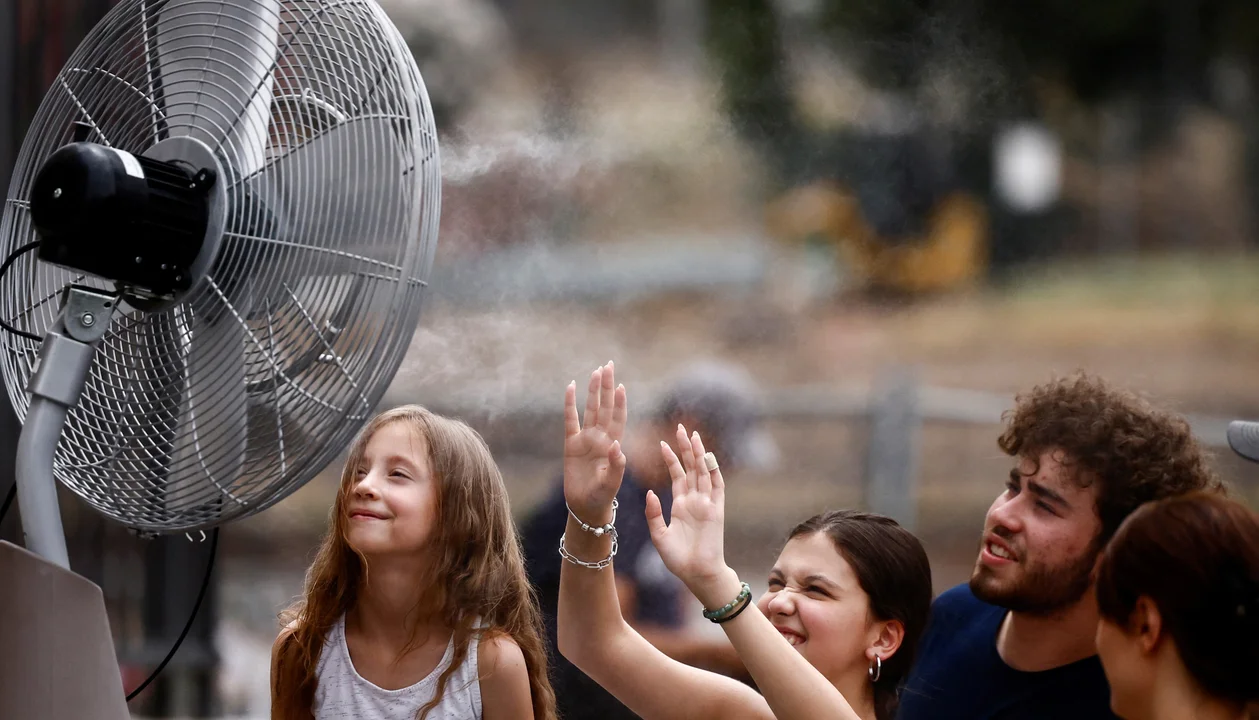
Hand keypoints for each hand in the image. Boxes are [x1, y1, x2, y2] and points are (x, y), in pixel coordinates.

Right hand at [563, 361, 627, 523]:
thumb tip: (616, 446)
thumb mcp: (612, 483)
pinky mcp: (571, 444)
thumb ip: (616, 465)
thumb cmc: (603, 497)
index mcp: (613, 445)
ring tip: (596, 371)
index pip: (618, 418)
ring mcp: (586, 439)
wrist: (586, 507)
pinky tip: (571, 387)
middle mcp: (601, 438)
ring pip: (590, 409)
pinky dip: (570, 403)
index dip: (619, 402)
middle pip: (605, 406)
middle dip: (608, 386)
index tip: (620, 385)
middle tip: (609, 365)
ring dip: (593, 390)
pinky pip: (570, 420)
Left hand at [645, 425, 739, 608]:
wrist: (697, 574)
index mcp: (680, 505)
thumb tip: (649, 492)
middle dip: (686, 448)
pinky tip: (708, 456)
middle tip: (681, 427)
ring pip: (703, 472)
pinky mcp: (717, 510)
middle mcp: (695, 501)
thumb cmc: (679, 559)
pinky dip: (713, 471)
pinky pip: (717, 486)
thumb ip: (653, 514)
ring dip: (698, 454)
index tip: (662, 443)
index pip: (677, 475)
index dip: (671, 459)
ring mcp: (707, 504)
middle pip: (691, 468)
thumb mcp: (659, 535)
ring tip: (693, 435)